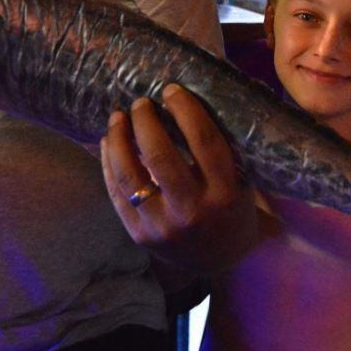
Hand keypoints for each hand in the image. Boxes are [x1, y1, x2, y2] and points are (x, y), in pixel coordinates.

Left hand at [100, 84, 256, 274]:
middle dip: (145, 121)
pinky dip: (108, 163)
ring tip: (117, 117)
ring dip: (119, 139)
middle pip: (160, 156)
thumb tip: (190, 97)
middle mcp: (192, 211)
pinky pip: (116, 194)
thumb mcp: (241, 182)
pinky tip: (109, 142)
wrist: (217, 261)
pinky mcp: (139, 235)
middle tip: (140, 102)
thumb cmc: (231, 209)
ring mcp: (162, 226)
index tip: (171, 90)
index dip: (185, 110)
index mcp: (224, 193)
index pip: (204, 141)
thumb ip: (222, 149)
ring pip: (130, 176)